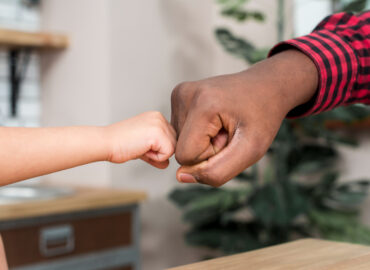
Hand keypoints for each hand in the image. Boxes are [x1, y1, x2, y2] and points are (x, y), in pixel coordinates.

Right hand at [104, 111, 175, 168]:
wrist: (106, 143)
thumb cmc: (119, 145)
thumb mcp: (142, 148)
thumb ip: (156, 153)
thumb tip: (167, 163)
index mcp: (156, 117)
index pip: (169, 139)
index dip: (157, 149)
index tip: (140, 145)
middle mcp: (159, 117)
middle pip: (174, 144)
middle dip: (158, 152)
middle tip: (139, 147)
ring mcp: (160, 124)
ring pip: (172, 149)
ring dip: (156, 155)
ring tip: (139, 147)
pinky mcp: (159, 133)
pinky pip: (168, 154)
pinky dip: (155, 158)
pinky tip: (141, 149)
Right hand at [171, 50, 317, 185]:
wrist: (266, 86)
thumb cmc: (262, 117)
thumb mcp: (251, 151)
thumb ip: (217, 171)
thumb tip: (180, 176)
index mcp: (202, 104)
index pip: (186, 156)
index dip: (210, 157)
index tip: (230, 138)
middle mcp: (184, 94)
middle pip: (181, 149)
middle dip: (206, 149)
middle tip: (229, 131)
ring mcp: (179, 93)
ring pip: (179, 142)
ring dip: (203, 141)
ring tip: (223, 124)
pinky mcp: (179, 95)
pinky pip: (180, 131)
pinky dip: (198, 133)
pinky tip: (215, 119)